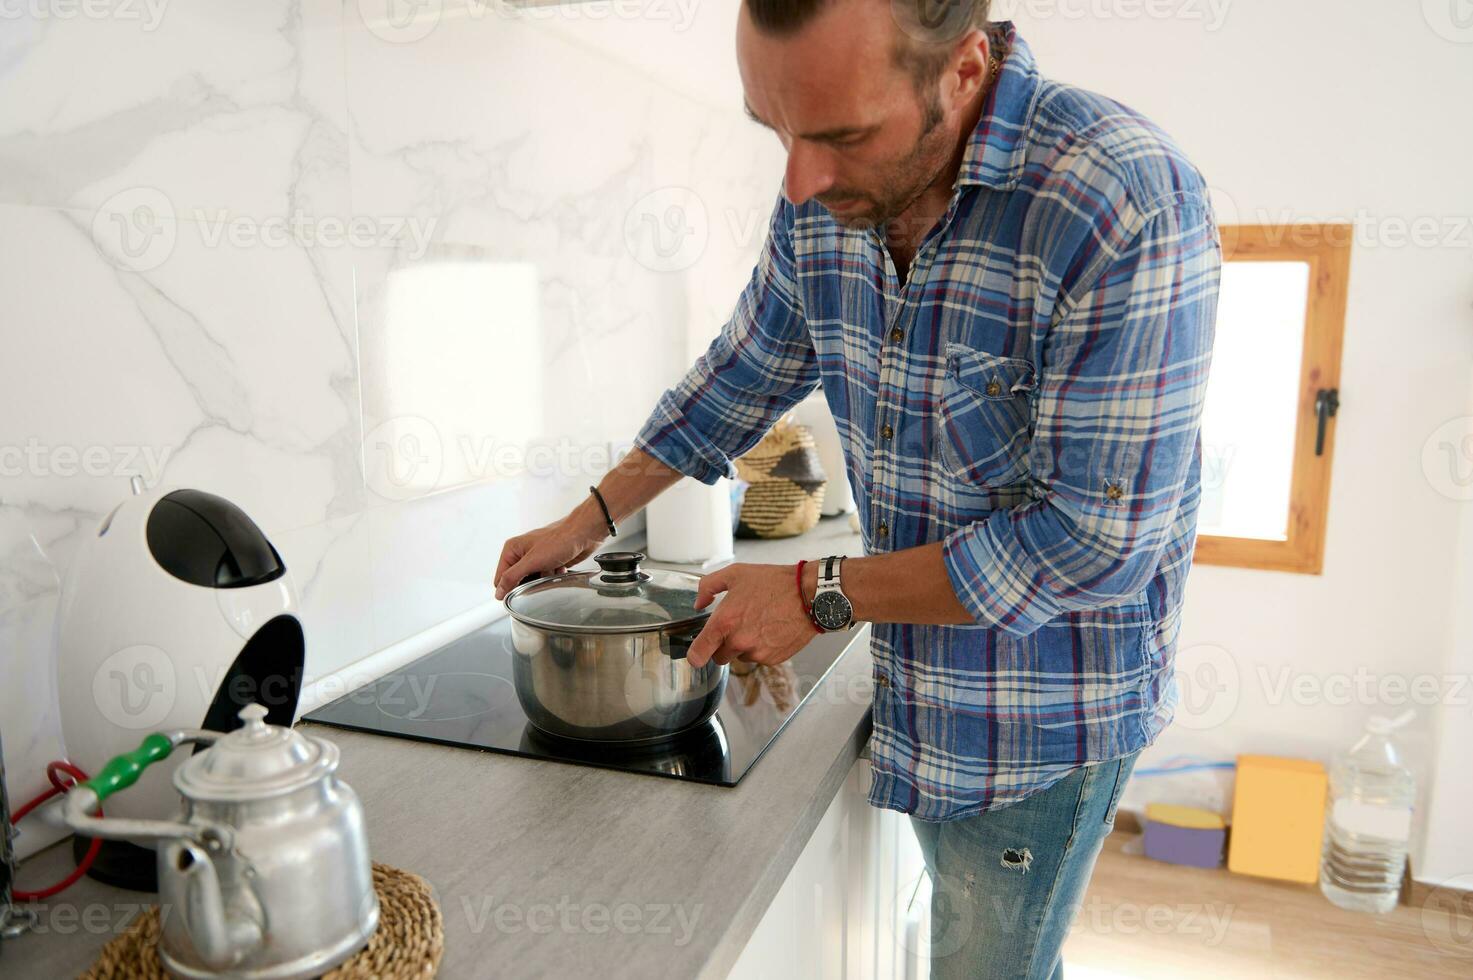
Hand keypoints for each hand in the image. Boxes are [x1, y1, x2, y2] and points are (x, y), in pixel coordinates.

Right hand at [493, 503, 605, 599]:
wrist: (584, 534)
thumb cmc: (560, 540)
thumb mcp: (532, 561)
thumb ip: (512, 577)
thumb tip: (498, 591)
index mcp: (512, 549)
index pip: (501, 578)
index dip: (509, 588)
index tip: (519, 594)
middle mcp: (522, 553)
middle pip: (518, 580)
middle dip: (530, 583)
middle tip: (540, 578)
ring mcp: (537, 557)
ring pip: (534, 580)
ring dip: (543, 580)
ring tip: (552, 571)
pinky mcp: (549, 562)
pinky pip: (546, 577)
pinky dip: (553, 577)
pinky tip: (560, 568)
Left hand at [686, 563, 816, 668]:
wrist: (809, 595)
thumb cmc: (774, 583)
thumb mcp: (736, 573)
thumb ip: (708, 586)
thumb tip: (699, 603)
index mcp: (725, 622)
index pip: (699, 653)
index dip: (695, 656)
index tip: (696, 655)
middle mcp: (739, 641)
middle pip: (719, 657)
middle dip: (722, 646)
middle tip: (735, 627)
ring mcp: (757, 652)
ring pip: (740, 657)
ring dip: (743, 646)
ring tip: (758, 624)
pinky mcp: (772, 659)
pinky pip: (759, 658)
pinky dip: (761, 648)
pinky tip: (770, 629)